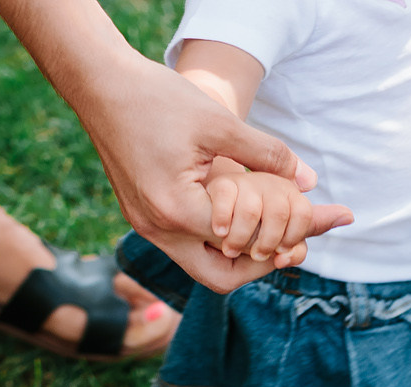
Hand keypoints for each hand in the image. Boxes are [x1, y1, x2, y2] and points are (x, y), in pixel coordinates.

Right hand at [74, 54, 349, 292]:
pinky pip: (184, 244)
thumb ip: (267, 154)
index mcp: (177, 211)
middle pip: (219, 277)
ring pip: (200, 263)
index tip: (310, 225)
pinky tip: (237, 213)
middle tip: (291, 245)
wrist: (100, 86)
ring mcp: (145, 226)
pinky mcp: (141, 215)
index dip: (282, 237)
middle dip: (259, 264)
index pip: (242, 246)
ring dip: (236, 252)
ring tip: (270, 228)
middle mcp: (157, 230)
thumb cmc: (157, 98)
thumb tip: (309, 182)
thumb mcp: (220, 122)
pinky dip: (214, 237)